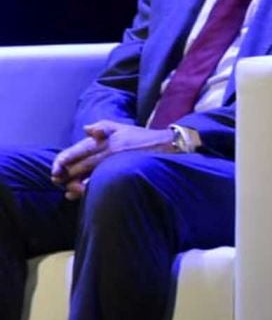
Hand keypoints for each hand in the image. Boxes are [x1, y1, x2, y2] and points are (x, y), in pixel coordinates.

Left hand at [50, 120, 174, 198]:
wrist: (166, 146)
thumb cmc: (141, 137)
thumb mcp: (122, 127)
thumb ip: (102, 126)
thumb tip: (86, 129)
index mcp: (105, 140)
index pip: (77, 151)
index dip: (62, 161)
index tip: (55, 168)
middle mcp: (108, 152)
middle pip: (78, 166)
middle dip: (64, 174)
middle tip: (57, 179)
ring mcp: (113, 165)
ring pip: (85, 178)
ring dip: (72, 184)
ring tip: (67, 188)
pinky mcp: (119, 174)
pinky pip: (97, 185)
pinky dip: (84, 190)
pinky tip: (76, 193)